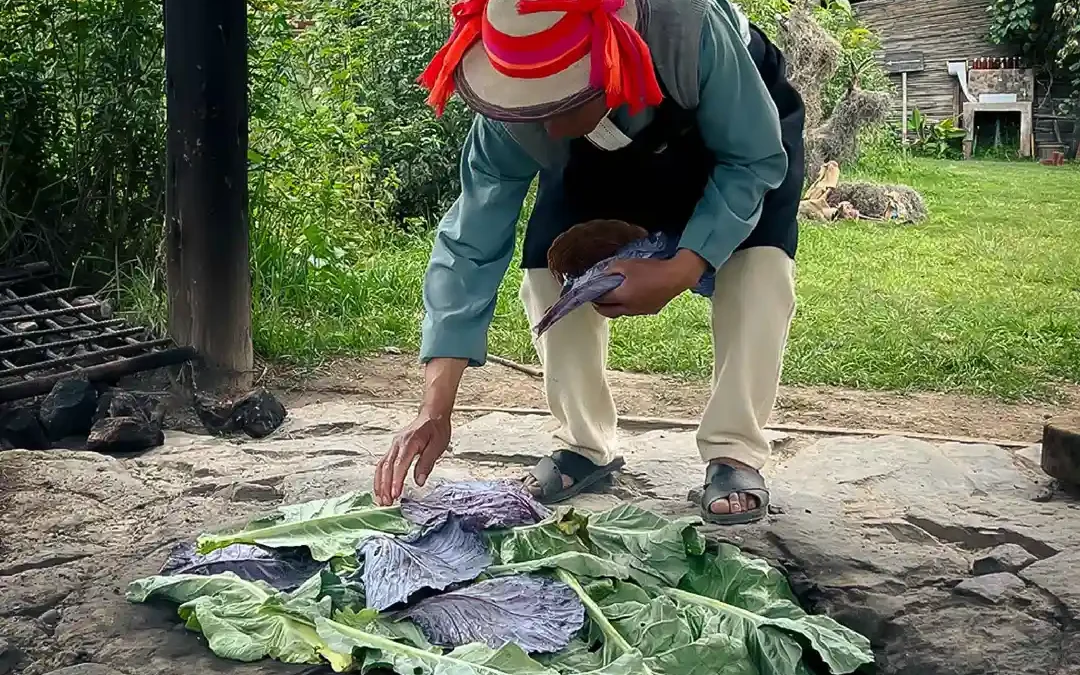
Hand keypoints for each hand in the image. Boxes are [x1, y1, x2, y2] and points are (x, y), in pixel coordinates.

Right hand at [375, 409, 451, 504]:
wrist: (432, 414)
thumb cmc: (436, 429)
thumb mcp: (438, 446)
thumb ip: (427, 463)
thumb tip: (419, 482)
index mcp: (410, 442)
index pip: (400, 464)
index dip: (396, 480)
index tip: (395, 494)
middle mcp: (398, 444)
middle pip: (387, 467)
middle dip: (385, 486)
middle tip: (387, 502)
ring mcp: (393, 446)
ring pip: (381, 466)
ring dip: (380, 484)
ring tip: (381, 500)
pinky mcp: (393, 449)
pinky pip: (382, 464)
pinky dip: (380, 477)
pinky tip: (381, 489)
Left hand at [592, 249, 707, 318]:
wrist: (676, 276)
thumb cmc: (651, 269)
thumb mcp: (628, 264)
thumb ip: (612, 269)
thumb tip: (604, 274)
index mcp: (622, 297)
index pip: (602, 300)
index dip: (594, 295)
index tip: (590, 291)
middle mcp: (629, 308)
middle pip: (608, 312)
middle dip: (599, 307)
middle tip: (597, 299)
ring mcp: (640, 311)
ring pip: (621, 313)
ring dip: (614, 307)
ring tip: (613, 298)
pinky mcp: (651, 310)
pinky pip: (634, 311)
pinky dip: (627, 306)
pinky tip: (630, 297)